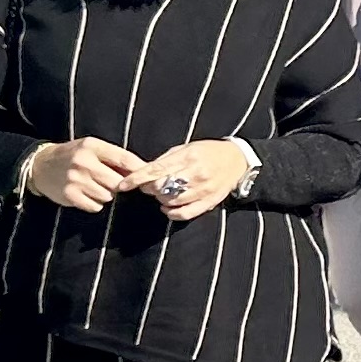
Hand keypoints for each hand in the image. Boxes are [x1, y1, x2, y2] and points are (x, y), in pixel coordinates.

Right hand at [23, 136, 139, 210]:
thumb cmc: (73, 156)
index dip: (139, 169)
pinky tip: (85, 193)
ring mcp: (76, 179)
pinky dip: (94, 203)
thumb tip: (141, 171)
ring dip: (105, 194)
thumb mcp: (91, 148)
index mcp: (92, 146)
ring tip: (92, 185)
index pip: (124, 159)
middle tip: (108, 181)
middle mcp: (84, 162)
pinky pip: (95, 206)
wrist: (40, 165)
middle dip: (118, 185)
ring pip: (108, 196)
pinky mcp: (70, 195)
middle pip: (118, 182)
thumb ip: (114, 158)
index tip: (148, 176)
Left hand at [120, 139, 252, 221]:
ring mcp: (203, 189)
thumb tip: (143, 171)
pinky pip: (185, 213)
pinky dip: (172, 213)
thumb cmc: (208, 152)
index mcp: (188, 157)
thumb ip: (166, 160)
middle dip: (149, 189)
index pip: (156, 169)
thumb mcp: (186, 148)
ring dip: (160, 200)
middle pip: (162, 187)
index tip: (123, 185)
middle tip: (147, 186)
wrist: (237, 161)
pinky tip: (168, 208)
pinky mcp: (210, 202)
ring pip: (172, 201)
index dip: (137, 178)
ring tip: (161, 194)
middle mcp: (196, 174)